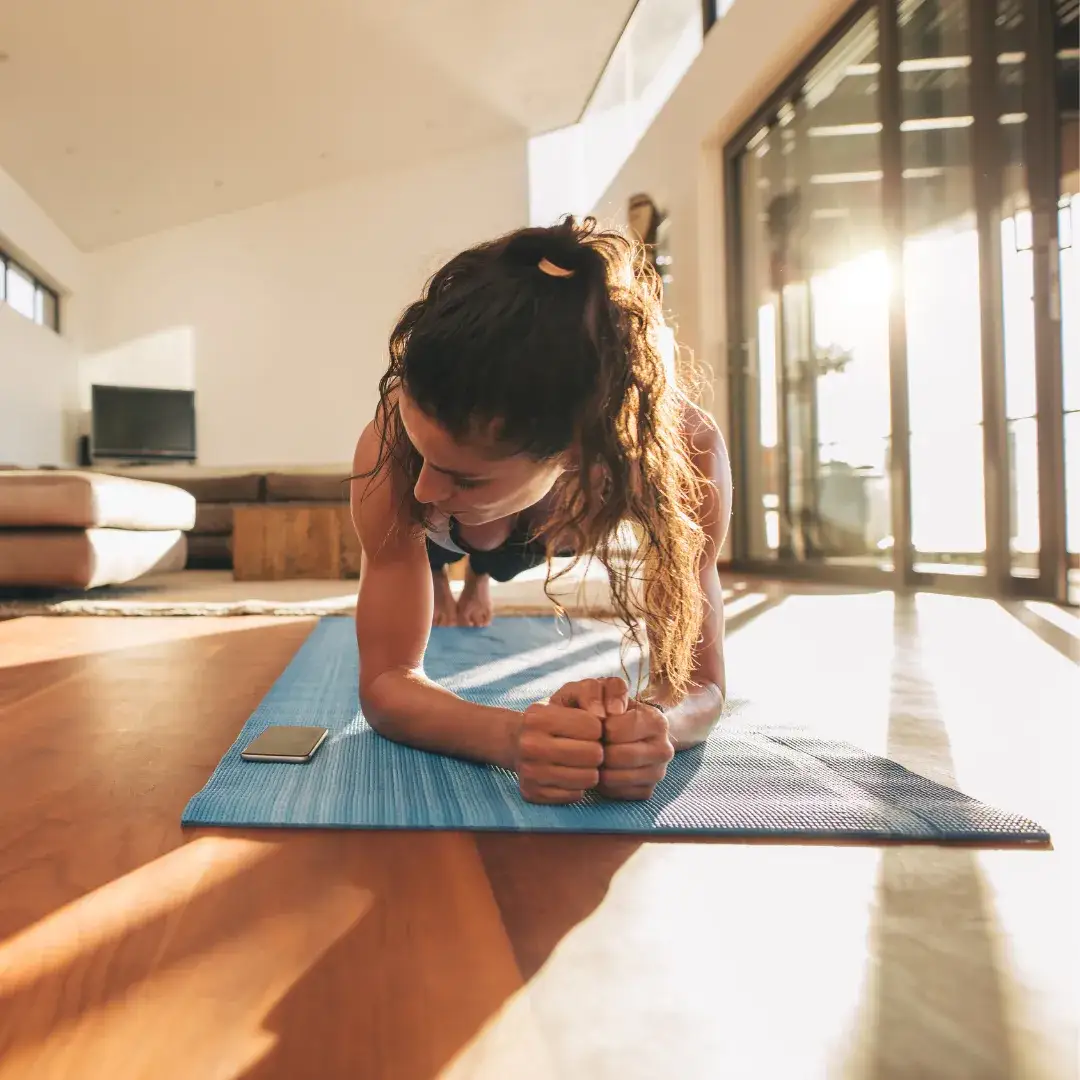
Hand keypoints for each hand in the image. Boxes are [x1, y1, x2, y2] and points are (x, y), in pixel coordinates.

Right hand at [512, 679, 619, 803]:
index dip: (598, 729)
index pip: (593, 726)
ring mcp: (530, 771)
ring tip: (582, 763)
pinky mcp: (532, 793)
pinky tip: (569, 775)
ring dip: (591, 771)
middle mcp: (531, 744)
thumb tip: (609, 724)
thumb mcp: (561, 705)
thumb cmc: (548, 722)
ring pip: (588, 778)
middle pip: (593, 753)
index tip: (591, 730)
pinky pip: (575, 795)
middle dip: (597, 751)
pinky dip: (577, 787)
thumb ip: (587, 707)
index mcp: (539, 717)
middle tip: (591, 749)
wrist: (514, 743)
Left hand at [598, 700, 673, 800]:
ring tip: (595, 756)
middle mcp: (664, 748)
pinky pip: (617, 794)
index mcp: (656, 721)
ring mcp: (658, 772)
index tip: (595, 724)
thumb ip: (595, 691)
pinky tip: (603, 769)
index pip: (616, 730)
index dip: (597, 728)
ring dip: (598, 768)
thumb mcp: (599, 690)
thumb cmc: (606, 707)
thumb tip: (602, 714)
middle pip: (618, 757)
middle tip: (592, 743)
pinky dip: (603, 784)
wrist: (618, 729)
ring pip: (616, 779)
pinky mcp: (647, 791)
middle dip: (598, 750)